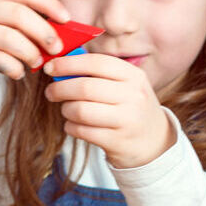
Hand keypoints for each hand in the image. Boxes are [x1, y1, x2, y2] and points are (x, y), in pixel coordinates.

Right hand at [0, 0, 72, 118]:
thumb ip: (21, 26)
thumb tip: (61, 35)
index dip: (49, 4)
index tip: (67, 19)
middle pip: (19, 15)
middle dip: (43, 32)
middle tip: (57, 48)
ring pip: (10, 39)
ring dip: (30, 54)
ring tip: (36, 64)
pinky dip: (14, 69)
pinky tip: (17, 73)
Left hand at [43, 54, 175, 168]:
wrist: (154, 142)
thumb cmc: (130, 108)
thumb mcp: (126, 85)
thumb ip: (98, 73)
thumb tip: (60, 64)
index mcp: (133, 76)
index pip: (96, 63)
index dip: (69, 64)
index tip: (50, 67)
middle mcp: (133, 96)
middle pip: (85, 87)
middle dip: (60, 88)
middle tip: (51, 92)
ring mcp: (126, 120)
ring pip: (80, 111)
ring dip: (66, 110)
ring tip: (67, 110)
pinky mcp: (116, 141)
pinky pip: (82, 131)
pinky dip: (71, 127)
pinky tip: (74, 125)